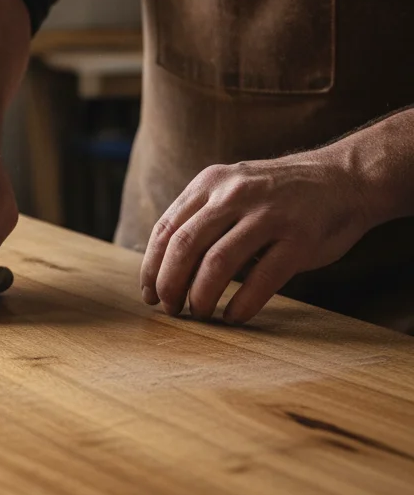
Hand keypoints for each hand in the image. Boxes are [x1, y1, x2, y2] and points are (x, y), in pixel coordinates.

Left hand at [140, 151, 371, 323]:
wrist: (345, 178)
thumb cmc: (278, 196)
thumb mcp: (232, 189)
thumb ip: (200, 217)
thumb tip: (162, 268)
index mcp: (210, 183)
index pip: (166, 229)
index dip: (151, 267)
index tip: (148, 295)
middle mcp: (235, 194)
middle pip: (184, 246)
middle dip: (170, 285)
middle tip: (170, 309)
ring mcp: (269, 214)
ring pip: (217, 263)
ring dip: (201, 297)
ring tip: (199, 314)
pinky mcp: (300, 237)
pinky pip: (261, 279)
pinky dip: (241, 304)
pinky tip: (233, 317)